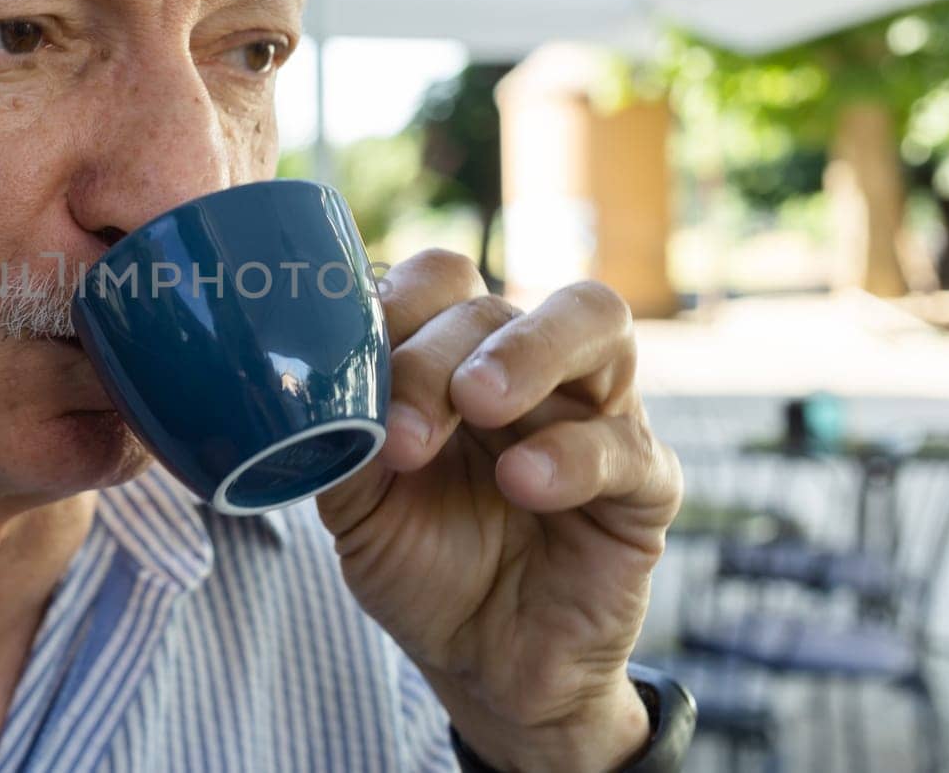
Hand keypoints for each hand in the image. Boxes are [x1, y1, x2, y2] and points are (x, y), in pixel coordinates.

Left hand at [317, 251, 681, 771]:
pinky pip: (627, 444)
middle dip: (435, 354)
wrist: (483, 667)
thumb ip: (339, 437)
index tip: (350, 365)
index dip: (396, 303)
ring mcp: (593, 413)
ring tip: (477, 402)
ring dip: (526, 351)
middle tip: (403, 428)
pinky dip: (573, 454)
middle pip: (496, 303)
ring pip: (594, 321)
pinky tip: (524, 483)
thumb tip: (304, 383)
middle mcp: (528, 366)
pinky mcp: (644, 484)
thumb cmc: (423, 566)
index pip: (438, 281)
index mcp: (454, 357)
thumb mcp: (356, 505)